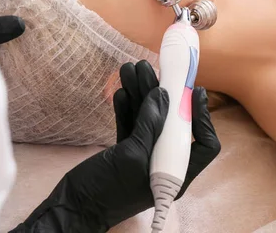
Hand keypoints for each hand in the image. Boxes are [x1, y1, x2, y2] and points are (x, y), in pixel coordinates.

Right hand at [9, 60, 220, 232]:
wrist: (71, 208)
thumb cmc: (105, 191)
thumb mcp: (131, 155)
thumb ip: (150, 125)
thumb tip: (163, 96)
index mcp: (175, 173)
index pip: (203, 143)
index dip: (201, 116)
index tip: (193, 90)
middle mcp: (164, 164)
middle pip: (171, 122)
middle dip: (161, 93)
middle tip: (149, 67)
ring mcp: (143, 157)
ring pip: (147, 120)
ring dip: (139, 94)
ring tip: (129, 69)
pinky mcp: (125, 153)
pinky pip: (131, 126)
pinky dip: (127, 108)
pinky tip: (121, 92)